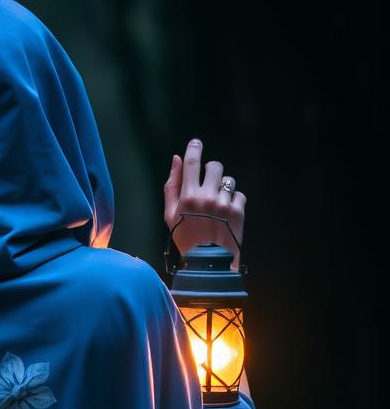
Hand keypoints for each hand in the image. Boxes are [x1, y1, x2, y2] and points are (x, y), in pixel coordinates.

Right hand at [164, 139, 245, 269]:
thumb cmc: (185, 239)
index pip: (191, 163)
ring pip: (228, 180)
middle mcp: (207, 198)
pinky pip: (239, 195)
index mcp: (188, 198)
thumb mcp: (170, 215)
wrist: (207, 264)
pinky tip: (226, 216)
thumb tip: (176, 159)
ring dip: (224, 188)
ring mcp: (224, 204)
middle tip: (209, 185)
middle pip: (214, 166)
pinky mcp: (238, 211)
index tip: (196, 143)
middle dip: (212, 172)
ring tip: (218, 206)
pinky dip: (234, 202)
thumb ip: (172, 186)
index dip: (194, 149)